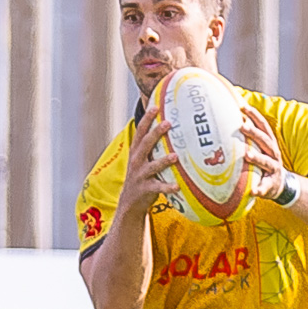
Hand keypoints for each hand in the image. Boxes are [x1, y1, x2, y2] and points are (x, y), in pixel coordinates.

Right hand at [120, 103, 181, 217]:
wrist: (130, 201)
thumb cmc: (142, 175)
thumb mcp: (142, 159)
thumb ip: (152, 146)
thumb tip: (171, 126)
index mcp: (136, 152)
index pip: (140, 132)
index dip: (147, 119)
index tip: (156, 107)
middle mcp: (136, 161)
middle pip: (145, 144)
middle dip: (156, 133)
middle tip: (168, 123)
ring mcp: (140, 176)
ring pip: (152, 166)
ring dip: (164, 161)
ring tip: (175, 156)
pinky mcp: (146, 189)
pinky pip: (158, 188)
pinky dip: (168, 187)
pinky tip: (177, 186)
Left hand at [239, 105, 288, 200]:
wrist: (280, 184)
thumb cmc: (263, 162)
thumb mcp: (259, 149)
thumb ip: (247, 138)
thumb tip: (226, 122)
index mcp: (269, 143)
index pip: (263, 126)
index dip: (254, 116)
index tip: (243, 107)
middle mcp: (273, 154)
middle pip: (265, 141)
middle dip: (254, 133)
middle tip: (242, 126)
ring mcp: (273, 169)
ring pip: (266, 162)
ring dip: (258, 158)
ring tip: (247, 155)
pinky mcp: (271, 185)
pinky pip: (264, 187)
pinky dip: (259, 189)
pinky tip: (252, 191)